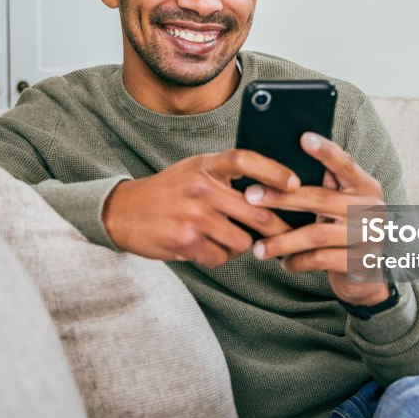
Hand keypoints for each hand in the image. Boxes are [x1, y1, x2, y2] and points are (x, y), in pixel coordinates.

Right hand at [103, 150, 295, 266]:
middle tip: (288, 235)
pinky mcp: (186, 241)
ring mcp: (194, 215)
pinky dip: (218, 256)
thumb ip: (226, 174)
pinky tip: (205, 247)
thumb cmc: (169, 191)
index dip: (274, 171)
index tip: (295, 184)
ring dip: (242, 246)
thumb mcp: (195, 169)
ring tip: (227, 238)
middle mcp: (201, 187)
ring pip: (242, 240)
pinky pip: (220, 257)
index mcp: (206, 165)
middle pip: (256, 210)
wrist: (124, 211)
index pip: (245, 160)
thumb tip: (272, 189)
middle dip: (278, 228)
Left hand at [246, 132, 389, 306]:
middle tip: (250, 196)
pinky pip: (321, 260)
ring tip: (258, 247)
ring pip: (317, 234)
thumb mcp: (342, 205)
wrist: (370, 273)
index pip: (345, 164)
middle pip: (321, 199)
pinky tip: (283, 262)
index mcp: (366, 187)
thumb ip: (326, 187)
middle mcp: (371, 209)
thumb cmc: (346, 229)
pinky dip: (298, 261)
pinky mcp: (361, 263)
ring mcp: (368, 236)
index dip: (325, 151)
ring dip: (283, 240)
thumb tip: (279, 166)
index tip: (303, 138)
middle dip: (281, 197)